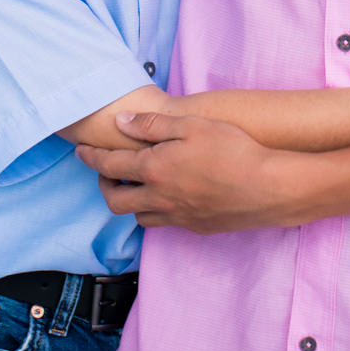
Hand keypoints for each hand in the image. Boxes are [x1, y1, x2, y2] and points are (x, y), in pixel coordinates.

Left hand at [77, 112, 297, 232]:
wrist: (268, 187)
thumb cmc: (233, 150)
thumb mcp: (192, 125)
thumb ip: (153, 125)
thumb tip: (123, 123)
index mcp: (154, 170)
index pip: (110, 166)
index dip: (91, 158)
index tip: (81, 152)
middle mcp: (159, 198)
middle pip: (115, 200)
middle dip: (104, 185)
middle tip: (107, 172)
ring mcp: (177, 216)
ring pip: (139, 216)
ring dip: (130, 201)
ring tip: (137, 186)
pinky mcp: (195, 227)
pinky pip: (164, 222)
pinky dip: (156, 210)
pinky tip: (168, 197)